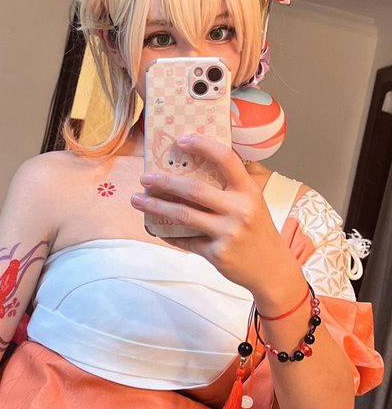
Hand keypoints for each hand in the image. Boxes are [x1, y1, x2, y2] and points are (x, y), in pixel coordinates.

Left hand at [129, 134, 300, 298]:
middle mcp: (240, 210)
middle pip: (194, 189)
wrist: (272, 269)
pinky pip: (185, 241)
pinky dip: (168, 234)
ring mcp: (228, 233)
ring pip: (183, 215)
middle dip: (164, 182)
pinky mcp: (217, 253)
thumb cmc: (257, 231)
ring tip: (137, 200)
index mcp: (249, 191)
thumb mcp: (253, 203)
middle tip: (145, 178)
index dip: (204, 145)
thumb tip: (191, 168)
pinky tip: (155, 228)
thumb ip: (230, 188)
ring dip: (155, 206)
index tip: (181, 139)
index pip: (227, 159)